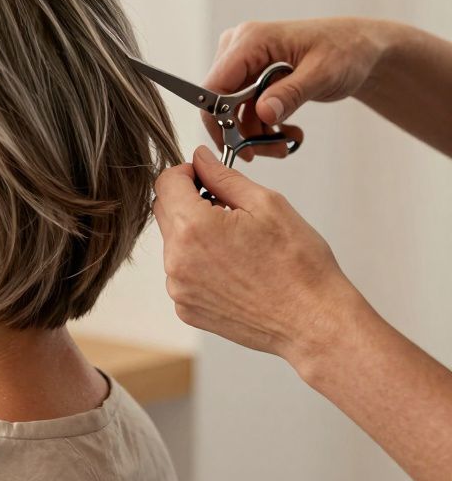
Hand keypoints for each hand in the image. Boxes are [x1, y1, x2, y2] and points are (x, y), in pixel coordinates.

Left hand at [153, 145, 364, 366]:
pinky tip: (235, 270)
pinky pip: (182, 274)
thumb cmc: (299, 266)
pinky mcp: (186, 308)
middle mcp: (176, 260)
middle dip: (190, 202)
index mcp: (193, 228)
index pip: (166, 183)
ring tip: (238, 246)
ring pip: (174, 244)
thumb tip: (200, 158)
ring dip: (196, 235)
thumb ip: (223, 176)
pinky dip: (200, 265)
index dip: (186, 173)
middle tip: (230, 210)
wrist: (314, 322)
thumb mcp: (266, 204)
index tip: (205, 177)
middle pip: (166, 212)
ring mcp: (178, 288)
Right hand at [205, 17, 396, 160]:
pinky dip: (262, 126)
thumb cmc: (346, 50)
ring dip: (255, 134)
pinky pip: (244, 110)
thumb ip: (292, 93)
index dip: (219, 119)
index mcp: (251, 40)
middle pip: (221, 102)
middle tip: (273, 151)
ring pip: (232, 111)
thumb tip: (263, 113)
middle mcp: (238, 48)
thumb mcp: (323, 73)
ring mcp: (243, 63)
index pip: (215, 86)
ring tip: (285, 144)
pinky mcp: (250, 76)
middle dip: (242, 132)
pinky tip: (285, 131)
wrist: (359, 48)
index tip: (240, 147)